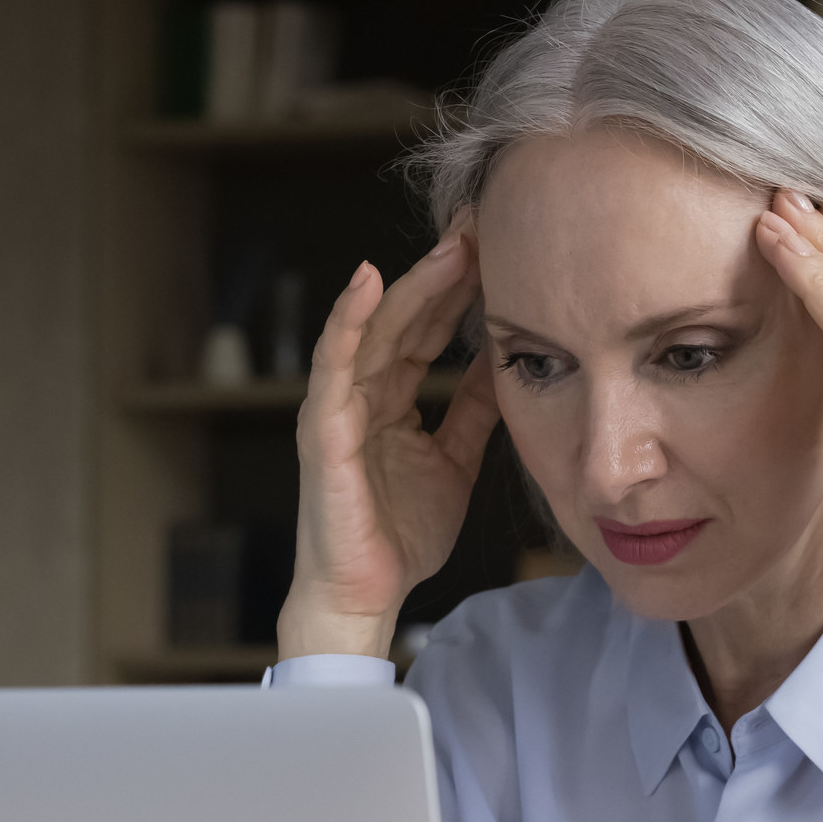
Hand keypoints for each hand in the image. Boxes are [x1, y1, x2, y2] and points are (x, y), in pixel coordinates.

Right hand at [279, 226, 502, 660]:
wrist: (365, 596)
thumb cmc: (400, 536)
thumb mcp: (454, 461)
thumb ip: (469, 411)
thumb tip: (499, 364)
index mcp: (389, 400)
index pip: (427, 331)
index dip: (460, 290)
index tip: (500, 250)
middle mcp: (359, 394)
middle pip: (404, 318)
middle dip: (443, 271)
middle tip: (482, 225)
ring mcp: (337, 407)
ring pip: (374, 328)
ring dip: (411, 283)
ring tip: (450, 243)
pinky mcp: (322, 428)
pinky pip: (333, 364)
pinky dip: (347, 319)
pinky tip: (368, 279)